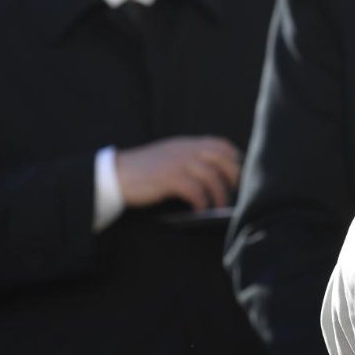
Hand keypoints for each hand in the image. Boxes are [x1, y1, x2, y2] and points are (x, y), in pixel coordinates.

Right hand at [115, 136, 241, 210]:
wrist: (117, 173)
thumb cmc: (144, 168)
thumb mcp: (169, 154)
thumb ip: (188, 157)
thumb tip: (212, 172)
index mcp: (186, 144)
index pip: (220, 144)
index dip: (234, 158)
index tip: (237, 173)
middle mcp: (185, 150)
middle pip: (222, 159)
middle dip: (232, 176)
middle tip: (233, 192)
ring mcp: (178, 163)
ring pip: (211, 177)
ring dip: (219, 195)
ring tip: (219, 208)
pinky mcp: (169, 179)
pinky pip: (195, 191)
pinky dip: (202, 202)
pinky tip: (200, 210)